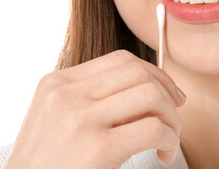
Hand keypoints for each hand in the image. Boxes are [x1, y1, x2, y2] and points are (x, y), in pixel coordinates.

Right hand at [4, 50, 186, 168]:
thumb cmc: (46, 161)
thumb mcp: (57, 116)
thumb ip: (91, 97)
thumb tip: (145, 90)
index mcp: (57, 82)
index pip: (119, 59)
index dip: (152, 72)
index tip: (166, 92)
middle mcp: (67, 94)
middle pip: (137, 72)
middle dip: (166, 91)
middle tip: (172, 115)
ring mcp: (80, 119)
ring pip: (150, 95)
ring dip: (171, 117)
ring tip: (168, 138)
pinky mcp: (97, 148)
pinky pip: (153, 128)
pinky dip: (169, 139)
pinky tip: (162, 153)